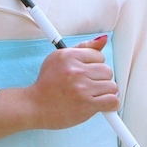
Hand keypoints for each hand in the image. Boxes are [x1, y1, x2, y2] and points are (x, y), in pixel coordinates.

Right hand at [0, 36, 117, 138]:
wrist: (34, 106)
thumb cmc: (47, 84)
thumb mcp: (59, 58)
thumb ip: (83, 48)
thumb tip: (103, 39)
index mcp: (69, 56)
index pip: (100, 56)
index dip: (95, 65)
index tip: (87, 73)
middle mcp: (76, 70)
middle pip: (107, 71)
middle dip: (100, 79)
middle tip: (89, 85)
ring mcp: (81, 88)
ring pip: (112, 86)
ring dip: (105, 93)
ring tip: (92, 96)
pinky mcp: (86, 105)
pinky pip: (112, 101)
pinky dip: (110, 104)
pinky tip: (101, 105)